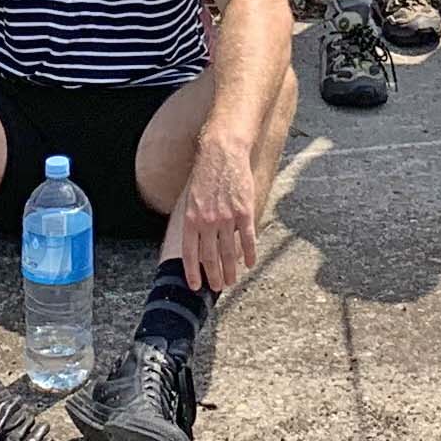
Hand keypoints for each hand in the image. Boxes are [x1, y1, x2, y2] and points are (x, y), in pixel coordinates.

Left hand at [173, 134, 263, 293]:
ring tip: (232, 280)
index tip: (196, 286)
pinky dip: (249, 254)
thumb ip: (194, 223)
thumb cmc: (205, 176)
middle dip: (213, 276)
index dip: (192, 273)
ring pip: (229, 253)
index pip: (190, 254)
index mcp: (191, 219)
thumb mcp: (191, 200)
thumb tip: (197, 246)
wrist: (222, 154)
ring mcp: (227, 218)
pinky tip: (250, 264)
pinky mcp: (245, 212)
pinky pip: (247, 239)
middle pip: (210, 258)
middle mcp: (207, 222)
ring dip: (230, 271)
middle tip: (217, 287)